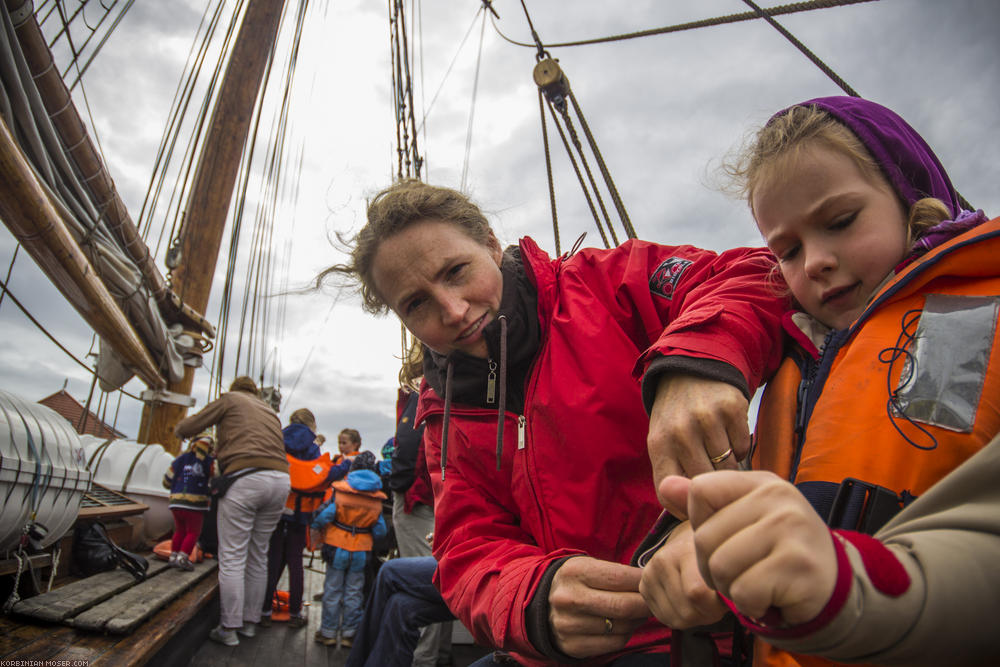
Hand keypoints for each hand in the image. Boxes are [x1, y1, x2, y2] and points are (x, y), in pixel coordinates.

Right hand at [548, 557, 649, 657]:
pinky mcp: (572, 645)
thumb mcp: (588, 566)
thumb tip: (650, 582)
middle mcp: (569, 598)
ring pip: (622, 627)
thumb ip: (617, 572)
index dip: (643, 581)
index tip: (652, 582)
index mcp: (575, 572)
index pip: (621, 578)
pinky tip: (623, 625)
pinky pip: (614, 643)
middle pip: (624, 606)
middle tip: (653, 601)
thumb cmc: (575, 582)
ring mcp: (569, 624)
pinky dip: (626, 634)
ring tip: (637, 612)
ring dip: (637, 620)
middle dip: (646, 604)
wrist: (541, 603)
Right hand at [639, 521, 727, 628]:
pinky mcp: (644, 586)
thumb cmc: (715, 553)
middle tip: (715, 601)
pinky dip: (679, 617)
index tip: (728, 598)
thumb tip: (736, 604)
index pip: (697, 594)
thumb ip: (729, 579)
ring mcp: (649, 574)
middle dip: (707, 614)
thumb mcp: (727, 560)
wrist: (690, 540)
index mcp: (684, 550)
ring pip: (675, 619)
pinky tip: (688, 603)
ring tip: (702, 601)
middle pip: (687, 611)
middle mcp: (662, 560)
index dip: (717, 606)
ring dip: (694, 617)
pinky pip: (664, 618)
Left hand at [647, 374, 749, 502]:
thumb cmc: (675, 416)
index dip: (686, 509)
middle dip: (712, 486)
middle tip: (714, 477)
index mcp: (659, 445)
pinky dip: (740, 448)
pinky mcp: (731, 407)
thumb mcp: (662, 442)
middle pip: (705, 483)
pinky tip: (728, 435)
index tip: (697, 508)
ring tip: (718, 452)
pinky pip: (744, 448)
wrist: (688, 371)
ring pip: (728, 468)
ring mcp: (706, 418)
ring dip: (728, 466)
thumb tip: (692, 517)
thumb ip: (672, 475)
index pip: (669, 494)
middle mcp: (680, 432)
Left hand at [671, 471, 837, 624]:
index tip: (725, 537)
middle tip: (743, 571)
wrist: (832, 587)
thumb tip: (665, 486)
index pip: (700, 490)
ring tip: (756, 584)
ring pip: (720, 567)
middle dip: (713, 567)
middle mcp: (778, 499)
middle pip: (704, 537)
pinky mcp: (797, 565)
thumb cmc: (778, 551)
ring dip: (731, 588)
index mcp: (761, 483)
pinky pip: (743, 592)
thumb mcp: (744, 517)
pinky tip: (771, 597)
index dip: (699, 522)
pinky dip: (750, 604)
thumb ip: (705, 503)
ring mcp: (790, 530)